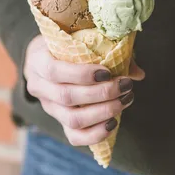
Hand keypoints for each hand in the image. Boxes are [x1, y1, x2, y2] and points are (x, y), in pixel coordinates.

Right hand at [24, 35, 144, 145]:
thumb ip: (104, 50)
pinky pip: (74, 136)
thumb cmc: (64, 45)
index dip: (81, 74)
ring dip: (103, 112)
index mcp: (38, 61)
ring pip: (72, 119)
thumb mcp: (75, 38)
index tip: (107, 72)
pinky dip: (96, 133)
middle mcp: (38, 86)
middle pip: (67, 97)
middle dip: (101, 94)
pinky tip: (114, 122)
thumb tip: (137, 73)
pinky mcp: (58, 121)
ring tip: (124, 100)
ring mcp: (48, 107)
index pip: (54, 71)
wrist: (44, 59)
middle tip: (125, 85)